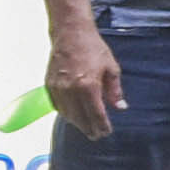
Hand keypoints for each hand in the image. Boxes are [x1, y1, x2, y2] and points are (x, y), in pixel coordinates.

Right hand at [47, 21, 123, 140]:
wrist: (70, 34)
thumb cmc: (93, 49)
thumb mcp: (111, 68)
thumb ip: (114, 91)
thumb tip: (120, 107)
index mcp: (89, 86)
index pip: (96, 114)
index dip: (102, 126)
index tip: (106, 132)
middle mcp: (71, 90)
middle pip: (80, 118)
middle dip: (89, 129)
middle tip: (97, 135)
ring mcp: (58, 88)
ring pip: (68, 115)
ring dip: (77, 123)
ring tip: (86, 127)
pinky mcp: (49, 85)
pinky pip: (57, 106)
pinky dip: (66, 113)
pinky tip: (73, 116)